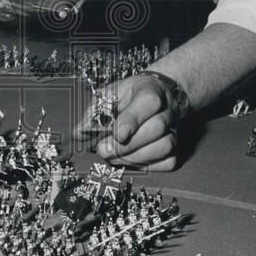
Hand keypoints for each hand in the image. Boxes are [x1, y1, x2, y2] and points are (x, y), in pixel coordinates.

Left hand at [73, 72, 188, 170]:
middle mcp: (168, 110)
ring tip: (113, 157)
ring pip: (163, 147)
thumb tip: (78, 133)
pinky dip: (147, 164)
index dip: (132, 120)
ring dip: (134, 157)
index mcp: (151, 91)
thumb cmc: (132, 96)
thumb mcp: (110, 94)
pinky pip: (168, 162)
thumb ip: (94, 112)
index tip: (117, 134)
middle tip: (104, 150)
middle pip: (156, 128)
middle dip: (127, 144)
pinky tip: (130, 160)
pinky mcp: (176, 148)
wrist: (160, 96)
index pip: (148, 103)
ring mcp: (174, 130)